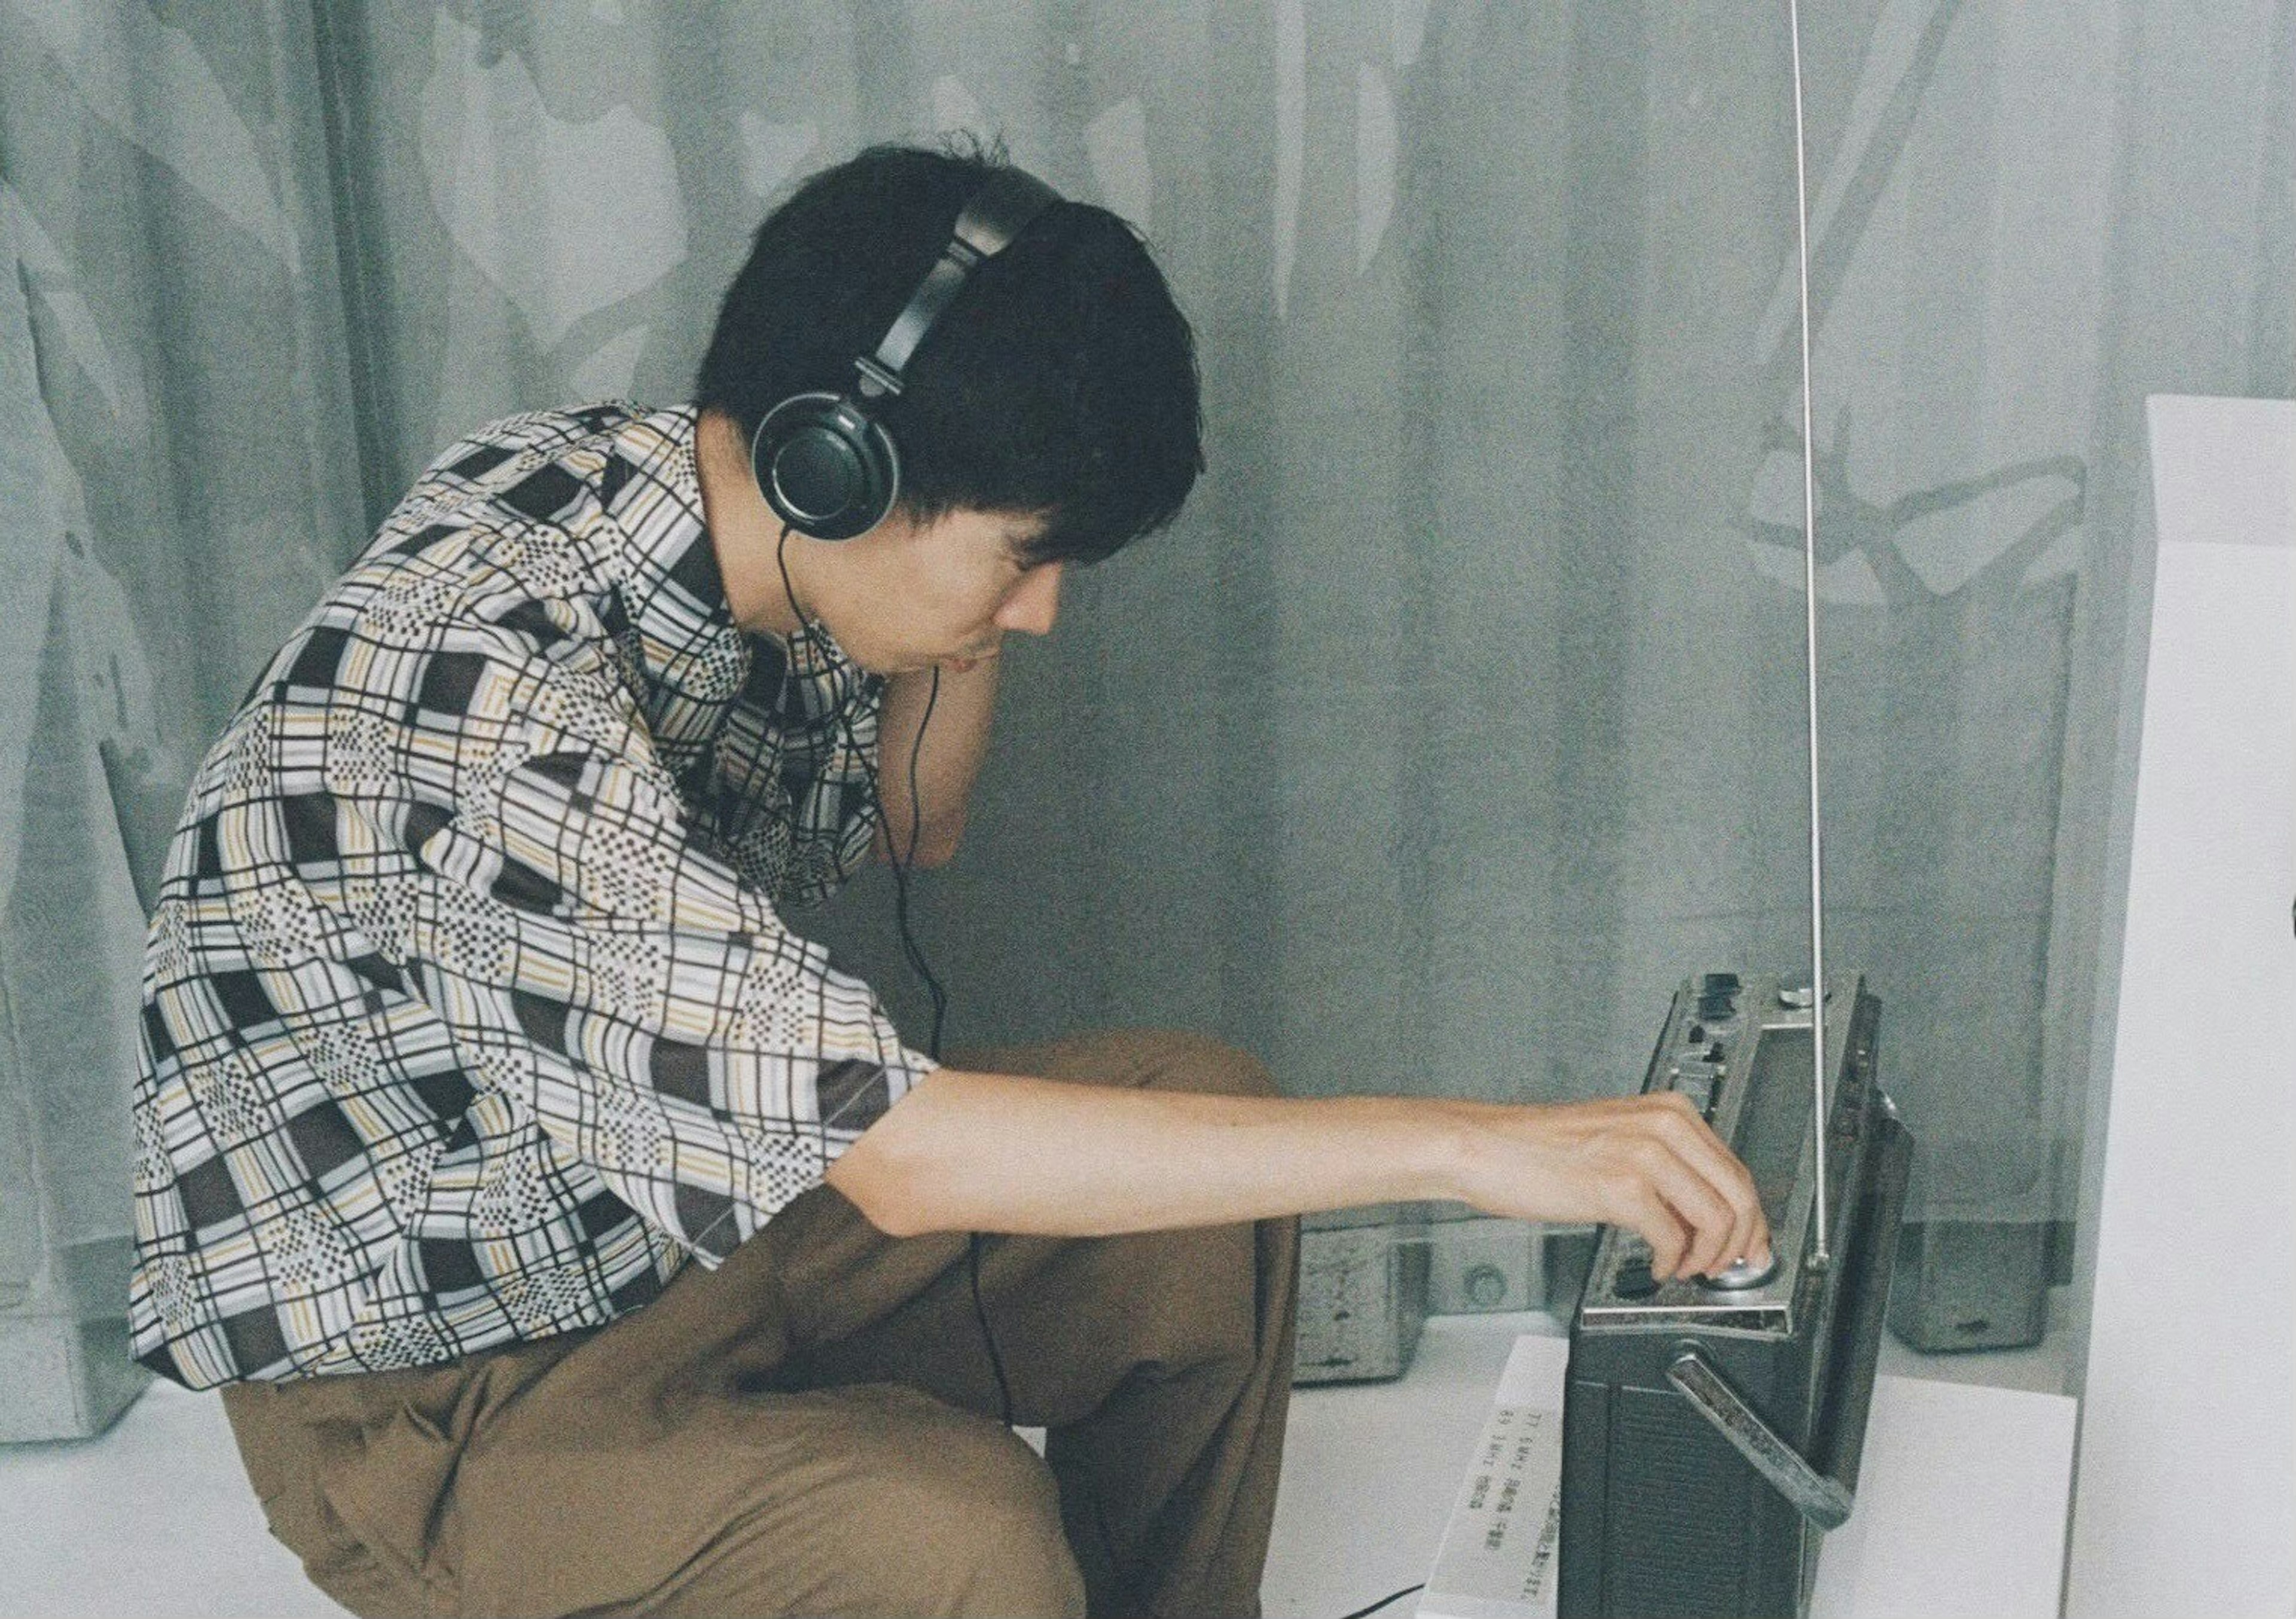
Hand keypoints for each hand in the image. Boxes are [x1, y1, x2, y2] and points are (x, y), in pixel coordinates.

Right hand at [1442, 1093, 1769, 1282]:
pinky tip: (1658, 1266)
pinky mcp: (1622, 1186)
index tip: (1751, 1244)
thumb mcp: (1617, 1142)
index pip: (1736, 1168)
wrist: (1487, 1147)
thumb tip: (1706, 1217)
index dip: (1750, 1217)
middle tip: (1729, 1267)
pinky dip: (1673, 1262)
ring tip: (1685, 1268)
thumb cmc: (1539, 1147)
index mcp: (1668, 1111)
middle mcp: (1663, 1126)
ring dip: (1707, 1256)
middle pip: (1738, 1193)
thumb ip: (1666, 1169)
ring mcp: (1644, 1154)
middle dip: (1742, 1242)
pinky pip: (1673, 1238)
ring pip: (1716, 1218)